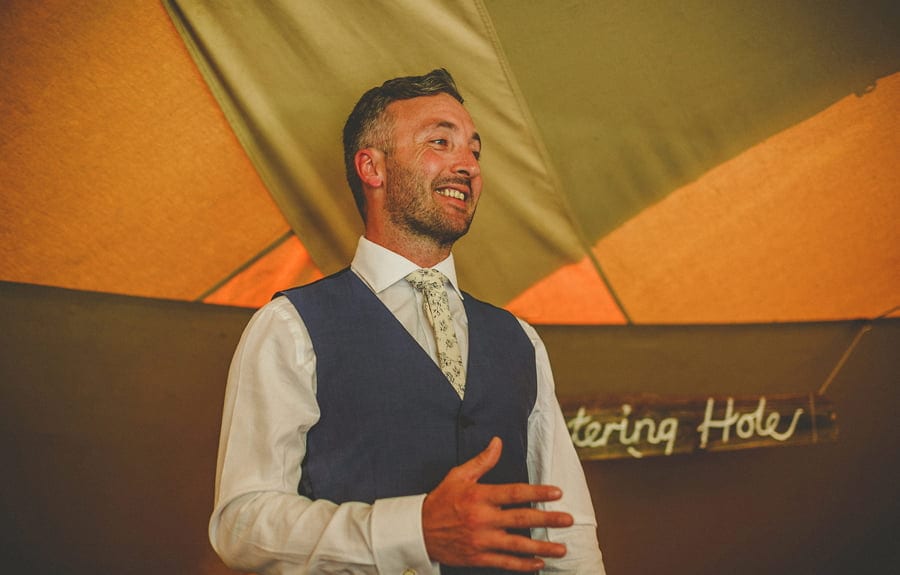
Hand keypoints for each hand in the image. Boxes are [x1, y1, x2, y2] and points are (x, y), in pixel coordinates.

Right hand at [422, 437, 573, 571]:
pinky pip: (505, 562)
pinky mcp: (478, 557)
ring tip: (562, 549)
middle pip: (521, 518)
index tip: (557, 492)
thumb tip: (498, 442)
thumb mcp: (458, 476)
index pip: (514, 493)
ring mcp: (481, 540)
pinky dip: (523, 564)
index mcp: (479, 496)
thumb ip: (482, 461)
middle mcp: (482, 519)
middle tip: (568, 519)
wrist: (419, 531)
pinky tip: (538, 563)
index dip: (538, 493)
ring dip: (542, 548)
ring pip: (517, 544)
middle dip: (548, 519)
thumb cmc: (441, 500)